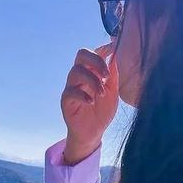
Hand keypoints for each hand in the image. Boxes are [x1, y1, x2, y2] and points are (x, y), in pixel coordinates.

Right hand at [61, 42, 118, 164]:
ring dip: (92, 81)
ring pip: (76, 72)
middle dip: (95, 60)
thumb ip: (113, 75)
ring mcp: (71, 87)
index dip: (103, 49)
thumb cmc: (102, 111)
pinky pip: (71, 92)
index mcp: (91, 72)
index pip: (93, 53)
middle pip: (81, 55)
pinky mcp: (66, 101)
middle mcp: (80, 76)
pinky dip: (83, 95)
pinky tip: (92, 102)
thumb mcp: (113, 92)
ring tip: (102, 94)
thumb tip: (115, 55)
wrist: (93, 133)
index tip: (114, 52)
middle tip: (106, 75)